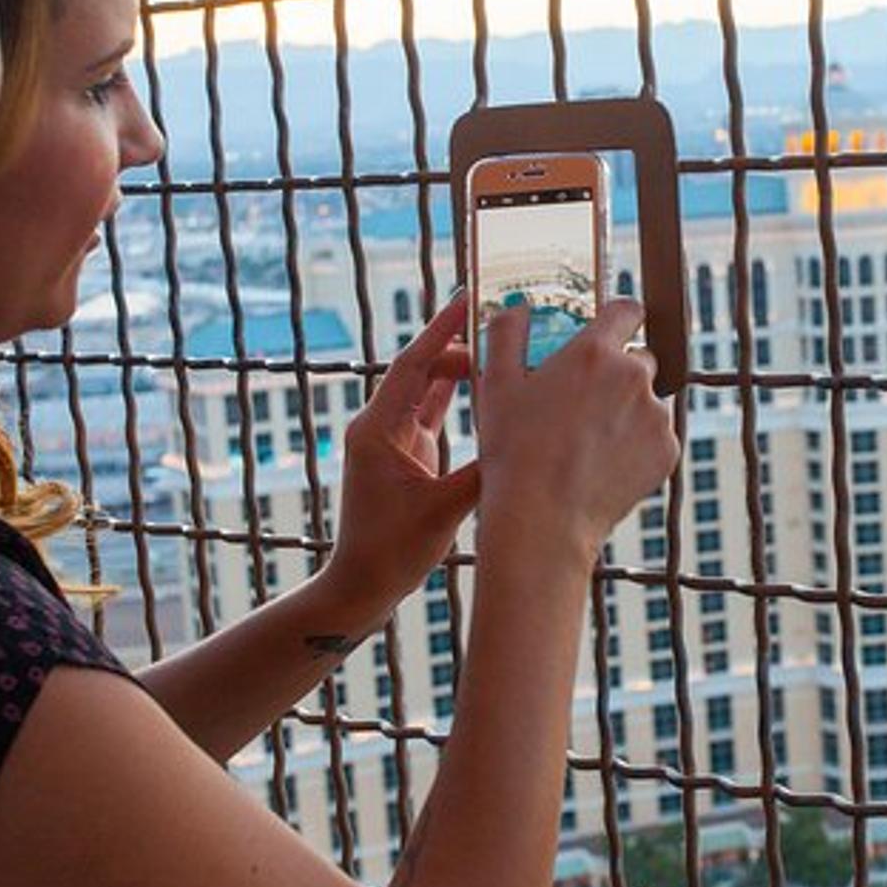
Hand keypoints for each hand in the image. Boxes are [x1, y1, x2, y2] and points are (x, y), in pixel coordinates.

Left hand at [315, 296, 478, 623]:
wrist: (362, 585)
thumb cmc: (392, 552)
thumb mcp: (444, 510)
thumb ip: (483, 473)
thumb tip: (524, 442)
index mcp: (376, 431)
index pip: (411, 367)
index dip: (440, 331)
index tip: (467, 300)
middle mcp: (378, 427)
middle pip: (421, 371)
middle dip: (459, 349)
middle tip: (502, 333)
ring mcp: (389, 440)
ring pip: (426, 390)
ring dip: (459, 372)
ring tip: (499, 353)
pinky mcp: (402, 454)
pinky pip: (430, 413)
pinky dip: (455, 398)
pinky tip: (485, 387)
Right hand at [472, 298, 678, 561]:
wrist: (543, 519)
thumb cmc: (514, 452)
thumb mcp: (496, 384)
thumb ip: (507, 334)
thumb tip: (514, 309)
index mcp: (595, 352)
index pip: (628, 310)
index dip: (619, 318)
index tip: (610, 330)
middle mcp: (634, 376)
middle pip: (639, 360)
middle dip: (617, 374)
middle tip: (584, 404)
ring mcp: (655, 416)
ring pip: (648, 402)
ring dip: (627, 413)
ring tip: (588, 444)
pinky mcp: (667, 452)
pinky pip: (656, 438)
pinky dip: (637, 447)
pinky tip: (603, 465)